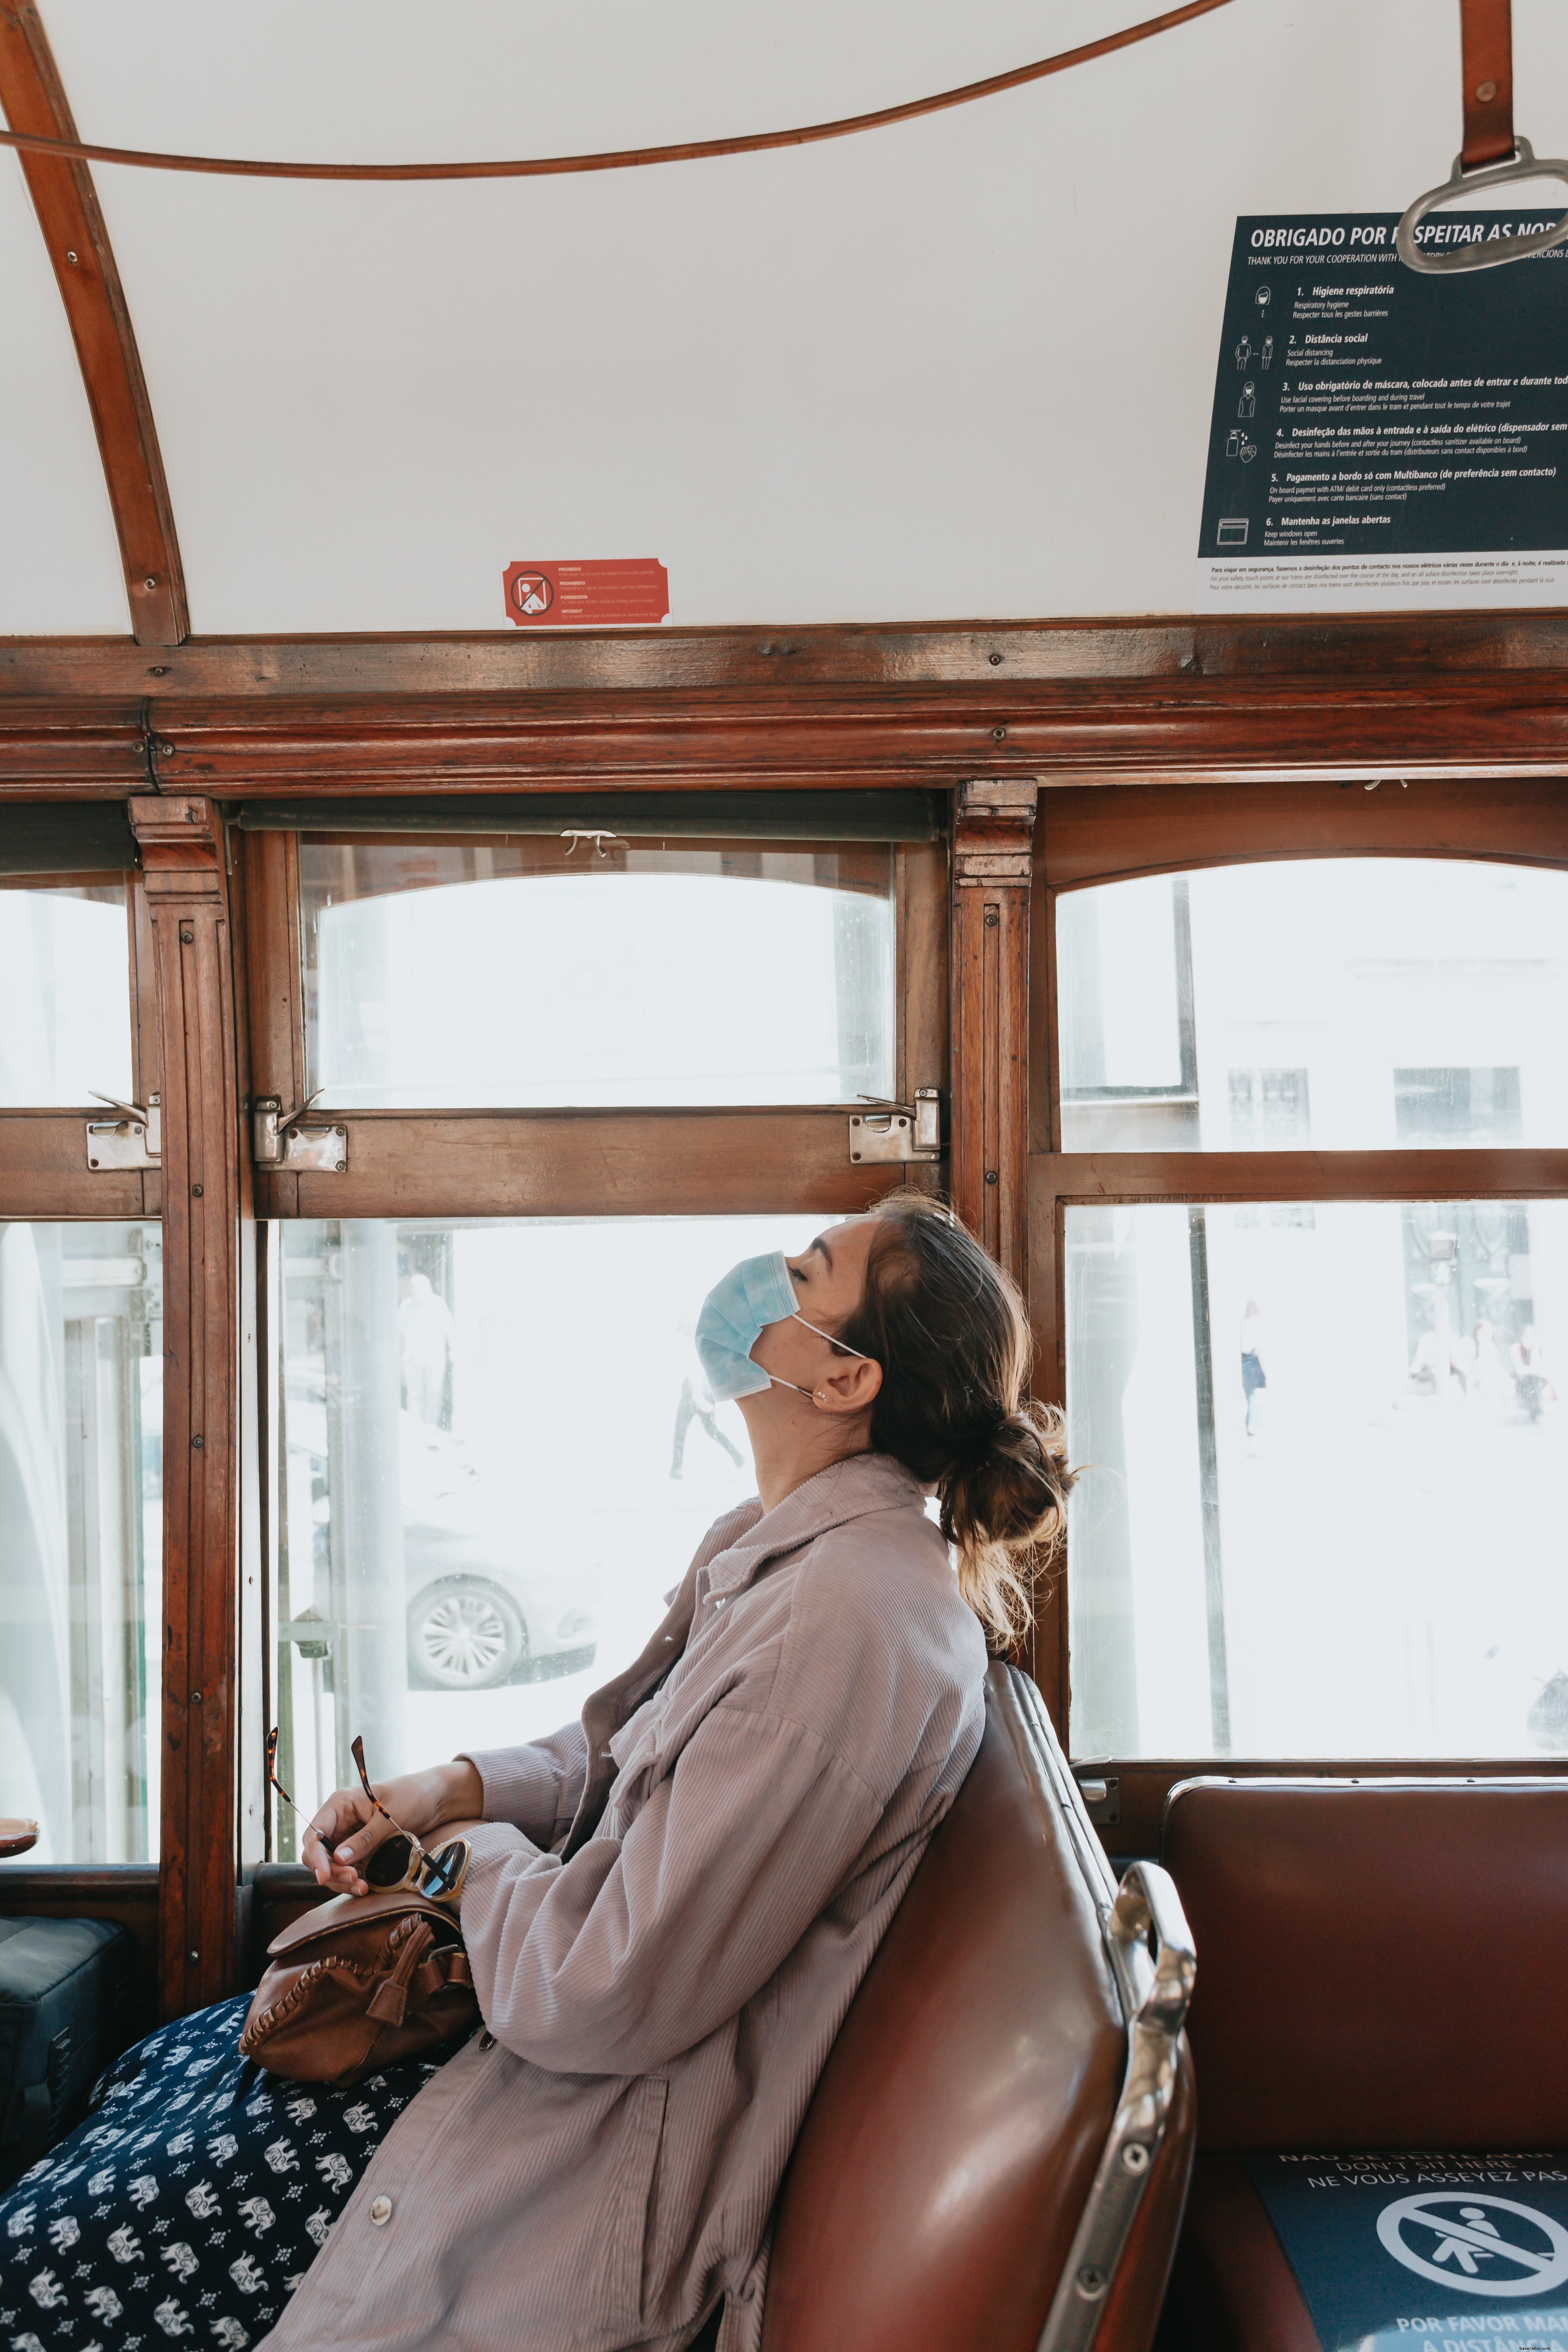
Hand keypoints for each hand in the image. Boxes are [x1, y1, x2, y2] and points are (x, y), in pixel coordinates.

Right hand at [301, 1759, 482, 1895]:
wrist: (436, 1797)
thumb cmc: (412, 1796)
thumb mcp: (389, 1817)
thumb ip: (364, 1839)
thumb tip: (338, 1860)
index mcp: (340, 1804)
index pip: (314, 1833)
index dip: (315, 1856)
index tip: (325, 1876)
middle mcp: (339, 1821)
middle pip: (318, 1853)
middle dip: (330, 1871)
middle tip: (353, 1881)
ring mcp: (349, 1836)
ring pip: (331, 1865)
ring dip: (341, 1880)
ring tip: (362, 1887)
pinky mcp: (360, 1849)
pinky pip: (348, 1868)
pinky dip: (352, 1880)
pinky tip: (365, 1887)